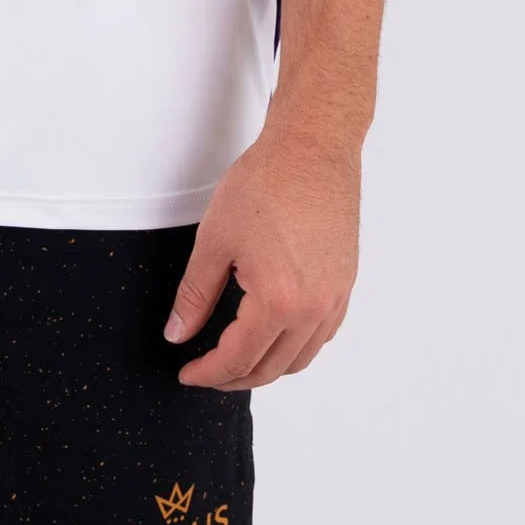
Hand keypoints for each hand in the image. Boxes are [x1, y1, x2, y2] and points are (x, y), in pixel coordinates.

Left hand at [166, 129, 359, 387]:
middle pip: (271, 369)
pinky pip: (321, 335)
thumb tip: (178, 333)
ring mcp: (335, 298)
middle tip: (206, 371)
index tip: (187, 374)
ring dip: (266, 366)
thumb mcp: (215, 240)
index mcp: (279, 301)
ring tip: (236, 356)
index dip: (208, 373)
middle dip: (234, 377)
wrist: (312, 147)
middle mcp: (314, 309)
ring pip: (300, 358)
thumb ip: (194, 295)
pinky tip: (274, 332)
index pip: (238, 359)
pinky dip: (295, 346)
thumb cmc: (266, 182)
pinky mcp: (345, 283)